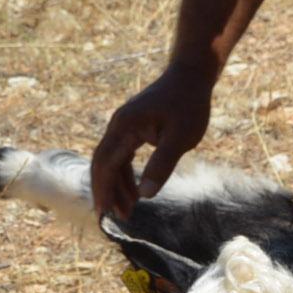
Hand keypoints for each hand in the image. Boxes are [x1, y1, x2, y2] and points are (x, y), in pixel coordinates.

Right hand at [89, 63, 216, 223]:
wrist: (191, 75)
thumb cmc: (188, 104)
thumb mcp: (180, 138)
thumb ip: (162, 165)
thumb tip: (146, 193)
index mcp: (125, 127)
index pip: (106, 164)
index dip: (104, 190)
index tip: (104, 214)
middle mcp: (118, 126)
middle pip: (102, 164)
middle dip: (107, 191)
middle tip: (115, 217)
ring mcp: (123, 126)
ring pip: (112, 161)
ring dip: (117, 185)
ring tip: (128, 210)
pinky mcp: (132, 127)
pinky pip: (121, 155)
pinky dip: (125, 174)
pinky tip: (135, 190)